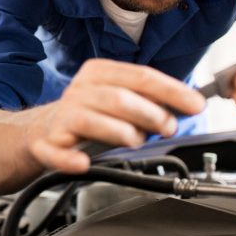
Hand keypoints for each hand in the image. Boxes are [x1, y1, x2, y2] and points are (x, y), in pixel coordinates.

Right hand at [30, 59, 205, 173]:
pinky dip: (70, 159)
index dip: (172, 91)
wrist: (40, 131)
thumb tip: (188, 104)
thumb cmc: (89, 115)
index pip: (140, 76)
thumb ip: (150, 100)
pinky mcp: (48, 144)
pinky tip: (82, 162)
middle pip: (119, 98)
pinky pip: (57, 152)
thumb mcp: (119, 99)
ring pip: (93, 121)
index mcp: (100, 73)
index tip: (196, 105)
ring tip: (136, 141)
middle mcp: (80, 91)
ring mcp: (64, 117)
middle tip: (169, 128)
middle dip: (150, 113)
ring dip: (121, 132)